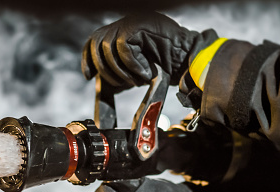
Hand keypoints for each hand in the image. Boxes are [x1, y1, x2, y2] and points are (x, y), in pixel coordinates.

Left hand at [82, 12, 217, 90]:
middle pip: (97, 43)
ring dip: (120, 69)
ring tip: (137, 79)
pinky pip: (122, 45)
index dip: (88, 59)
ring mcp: (133, 20)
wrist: (191, 61)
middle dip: (104, 69)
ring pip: (107, 45)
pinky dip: (132, 64)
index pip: (95, 40)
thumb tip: (100, 84)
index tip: (89, 76)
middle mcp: (127, 23)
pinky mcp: (139, 23)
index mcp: (124, 31)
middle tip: (122, 83)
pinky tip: (145, 72)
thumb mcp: (135, 71)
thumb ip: (118, 73)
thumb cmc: (168, 66)